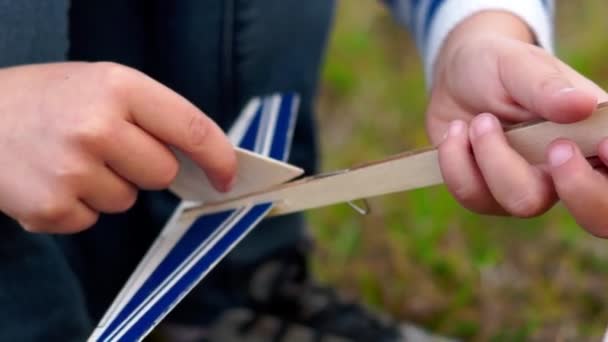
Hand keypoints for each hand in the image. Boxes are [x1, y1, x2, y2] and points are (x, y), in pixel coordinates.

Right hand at [0, 62, 235, 232]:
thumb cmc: (46, 100)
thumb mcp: (100, 85)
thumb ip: (151, 116)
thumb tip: (202, 161)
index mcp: (118, 87)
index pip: (191, 128)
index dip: (219, 157)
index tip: (228, 175)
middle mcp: (97, 127)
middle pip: (162, 173)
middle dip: (144, 167)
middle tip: (105, 147)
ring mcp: (72, 170)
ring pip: (127, 201)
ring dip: (107, 187)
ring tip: (68, 159)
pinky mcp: (50, 208)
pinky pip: (92, 220)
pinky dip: (77, 206)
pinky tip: (51, 179)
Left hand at [428, 12, 607, 235]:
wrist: (454, 77)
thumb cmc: (497, 65)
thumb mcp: (518, 64)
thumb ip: (546, 86)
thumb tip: (582, 105)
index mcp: (592, 133)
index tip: (596, 148)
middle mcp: (569, 168)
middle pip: (593, 214)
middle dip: (573, 187)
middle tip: (540, 142)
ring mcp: (529, 186)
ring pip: (522, 202)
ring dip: (491, 156)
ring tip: (479, 120)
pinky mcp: (489, 194)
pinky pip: (475, 197)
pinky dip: (456, 162)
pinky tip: (456, 132)